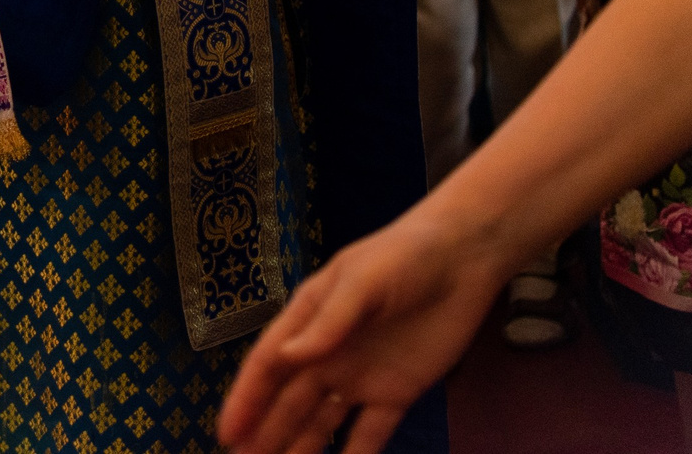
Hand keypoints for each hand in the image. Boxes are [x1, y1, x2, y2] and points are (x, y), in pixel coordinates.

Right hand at [217, 207, 514, 453]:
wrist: (462, 259)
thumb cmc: (402, 257)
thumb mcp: (360, 281)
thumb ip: (328, 322)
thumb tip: (289, 357)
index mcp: (309, 321)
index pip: (269, 365)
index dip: (246, 400)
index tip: (228, 434)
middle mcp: (327, 354)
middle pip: (289, 401)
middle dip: (265, 434)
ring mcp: (360, 377)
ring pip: (321, 422)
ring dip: (300, 448)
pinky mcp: (396, 393)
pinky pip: (370, 433)